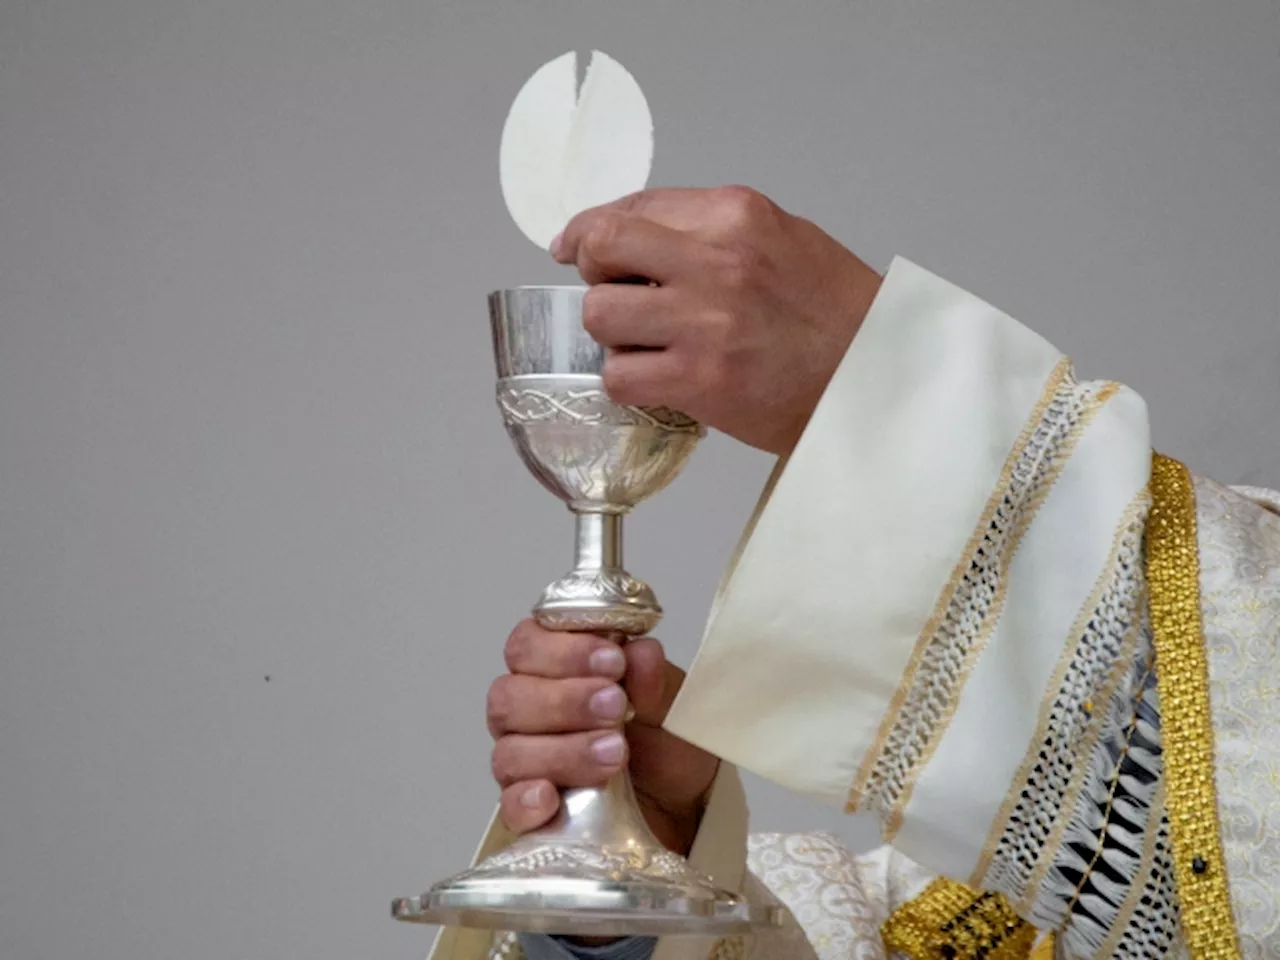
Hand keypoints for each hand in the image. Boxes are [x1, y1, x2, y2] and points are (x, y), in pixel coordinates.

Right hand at [487, 619, 718, 856]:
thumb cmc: (665, 739)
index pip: (525, 646)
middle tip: (616, 707)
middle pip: (507, 698)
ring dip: (563, 751)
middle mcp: (527, 713)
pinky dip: (525, 801)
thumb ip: (649, 675)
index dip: (563, 651)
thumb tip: (640, 652)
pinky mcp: (532, 814)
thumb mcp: (667, 701)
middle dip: (565, 701)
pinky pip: (509, 808)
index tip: (613, 661)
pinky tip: (551, 797)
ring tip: (615, 753)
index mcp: (551, 669)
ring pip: (510, 753)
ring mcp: (523, 765)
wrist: (685, 801)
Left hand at [551, 186, 882, 455]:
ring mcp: (705, 322)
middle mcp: (717, 259)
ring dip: (612, 332)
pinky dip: (628, 381)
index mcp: (736, 214)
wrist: (876, 377)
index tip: (575, 245)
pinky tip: (657, 380)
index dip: (591, 229)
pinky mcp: (699, 379)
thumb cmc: (834, 313)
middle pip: (602, 247)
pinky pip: (619, 376)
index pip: (633, 206)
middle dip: (594, 271)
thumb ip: (710, 229)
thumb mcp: (782, 238)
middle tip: (613, 291)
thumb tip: (636, 233)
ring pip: (601, 315)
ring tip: (648, 342)